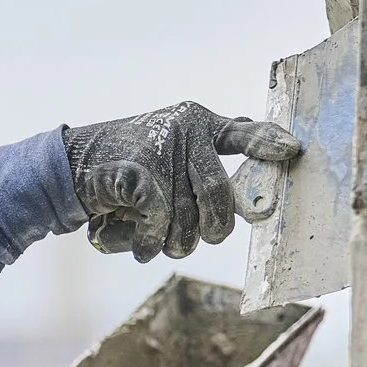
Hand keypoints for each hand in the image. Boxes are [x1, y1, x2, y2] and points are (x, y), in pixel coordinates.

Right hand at [62, 103, 301, 260]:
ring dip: (171, 241)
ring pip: (187, 220)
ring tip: (154, 232)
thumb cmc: (138, 170)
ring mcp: (157, 148)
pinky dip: (147, 240)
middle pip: (218, 195)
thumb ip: (213, 168)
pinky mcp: (133, 172)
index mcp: (199, 125)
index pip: (241, 132)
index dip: (267, 142)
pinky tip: (135, 237)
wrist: (74, 171)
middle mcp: (182, 130)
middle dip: (214, 228)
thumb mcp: (176, 159)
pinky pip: (159, 222)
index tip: (292, 150)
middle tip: (208, 236)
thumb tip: (262, 189)